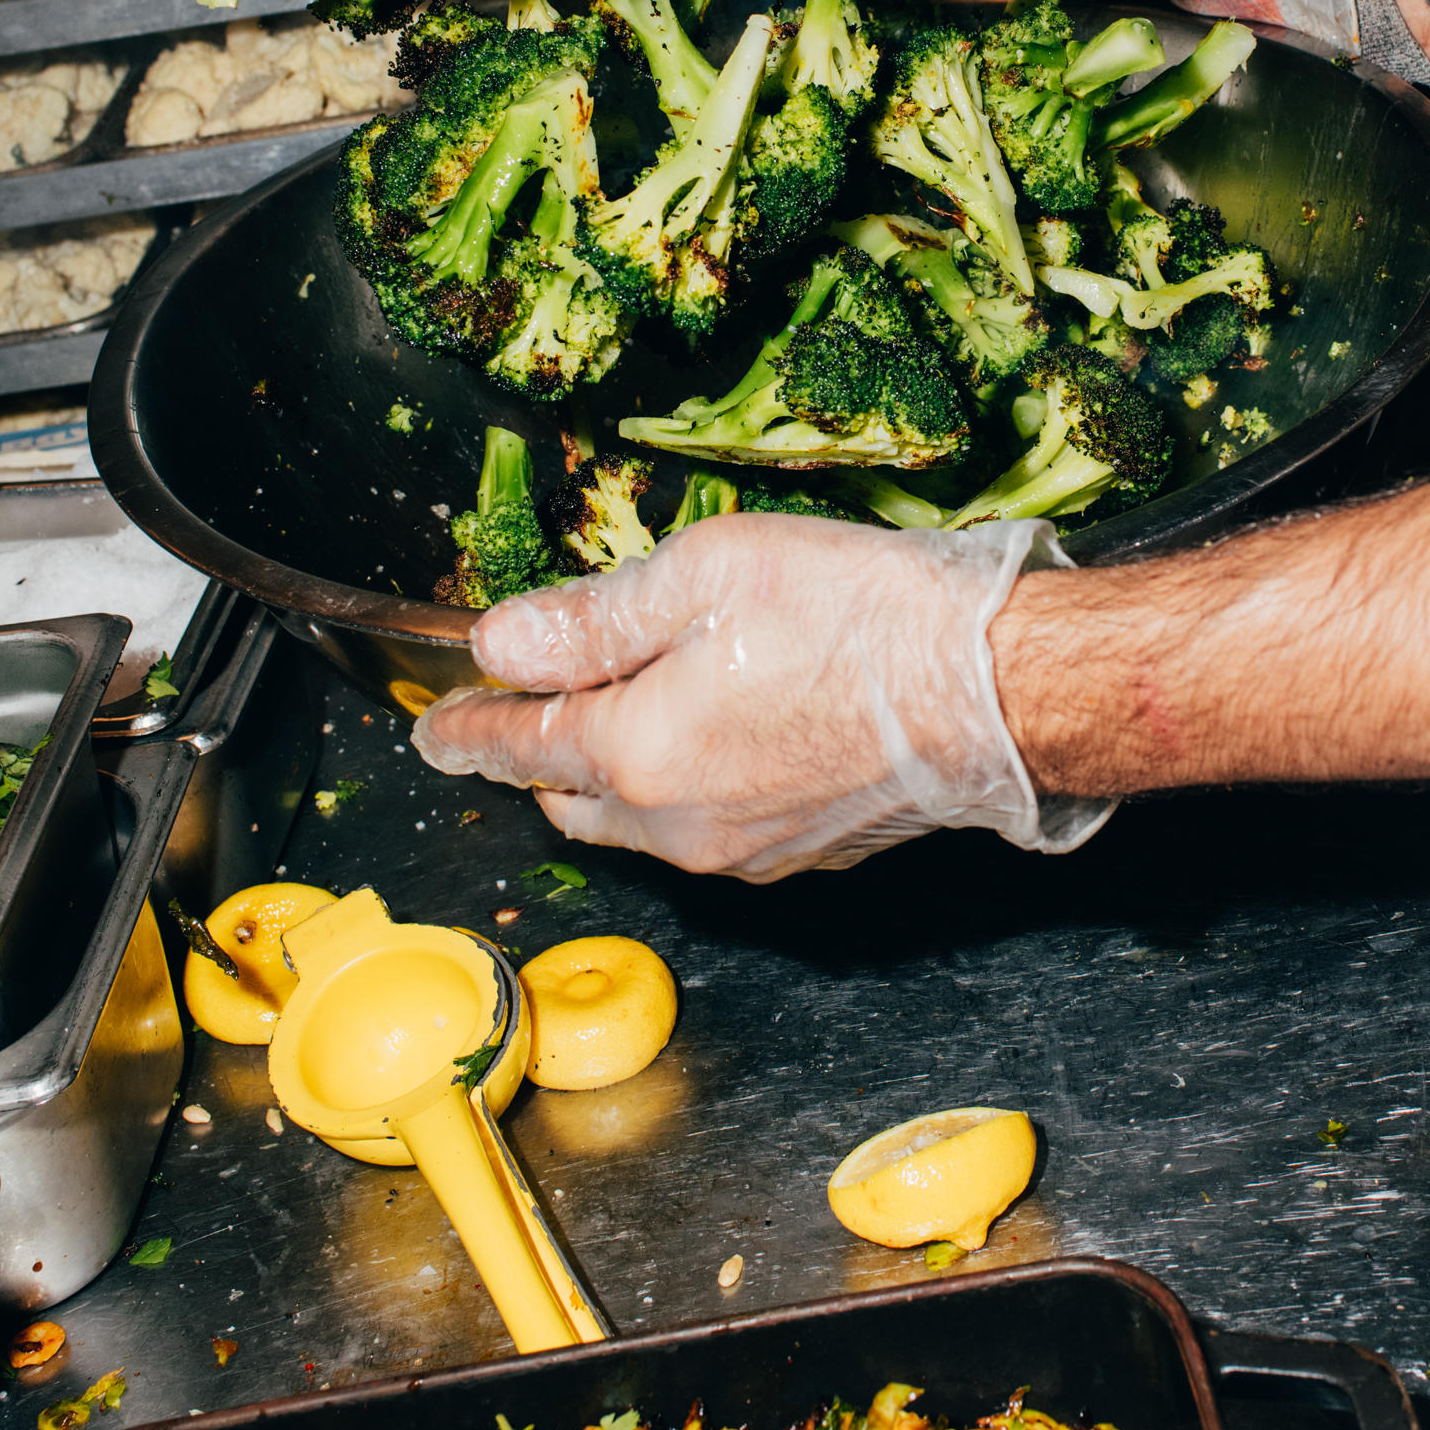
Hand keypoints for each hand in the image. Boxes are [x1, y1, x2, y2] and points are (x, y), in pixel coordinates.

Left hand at [411, 511, 1111, 881]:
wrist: (994, 689)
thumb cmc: (862, 618)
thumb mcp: (707, 574)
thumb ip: (594, 617)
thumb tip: (504, 642)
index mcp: (634, 751)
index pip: (513, 746)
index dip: (465, 730)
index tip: (436, 727)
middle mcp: (676, 822)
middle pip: (568, 797)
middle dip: (538, 756)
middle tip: (536, 705)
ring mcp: (742, 850)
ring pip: (639, 824)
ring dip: (616, 779)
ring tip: (635, 717)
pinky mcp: (801, 855)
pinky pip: (708, 833)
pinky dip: (687, 793)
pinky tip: (724, 738)